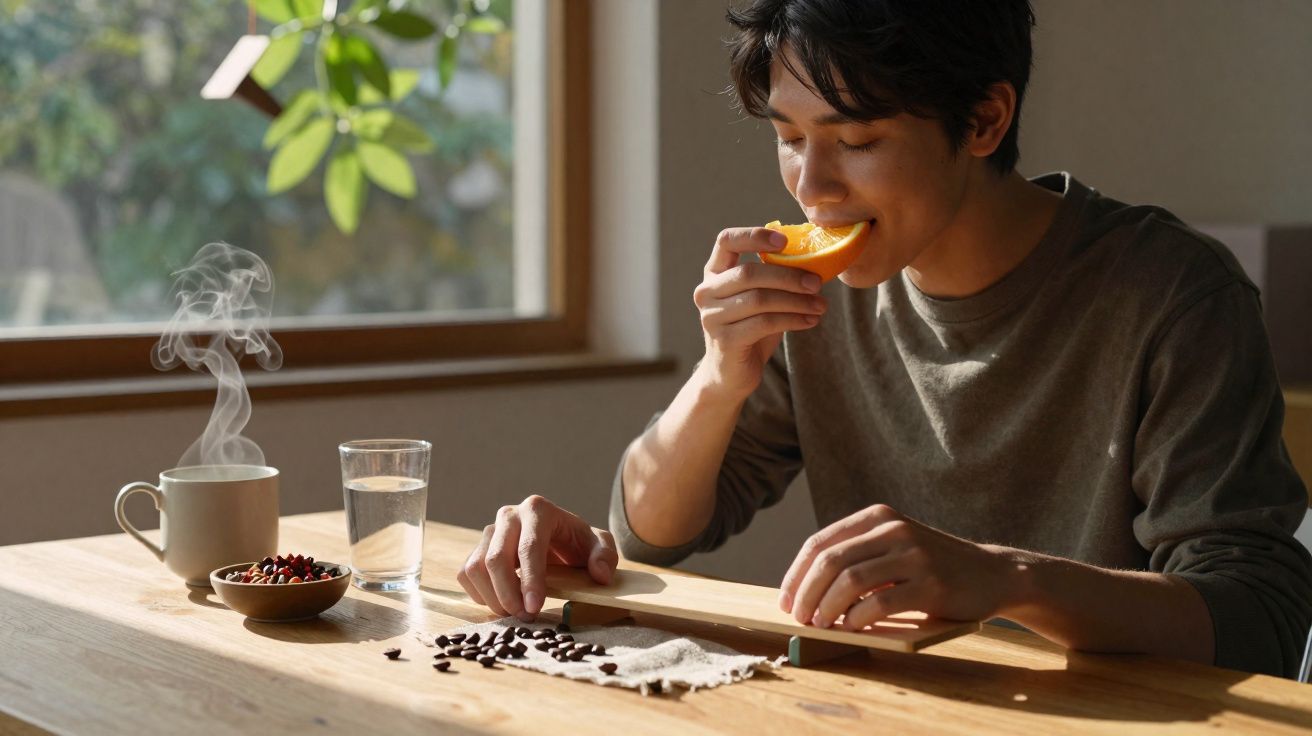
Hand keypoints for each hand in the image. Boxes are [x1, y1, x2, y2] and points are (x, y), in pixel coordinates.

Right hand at [457, 495, 618, 621]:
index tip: (534, 607)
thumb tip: (600, 575)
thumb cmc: (577, 542)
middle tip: (525, 617)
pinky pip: (466, 574)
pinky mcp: (477, 548)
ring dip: (492, 598)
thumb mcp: (599, 545)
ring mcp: (490, 531)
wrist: (558, 539)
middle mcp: (509, 515)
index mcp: (539, 510)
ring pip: (476, 568)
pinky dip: (480, 594)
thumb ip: (605, 557)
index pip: (529, 547)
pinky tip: (502, 602)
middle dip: (508, 594)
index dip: (530, 580)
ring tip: (515, 612)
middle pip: (496, 559)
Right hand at [692, 226, 826, 399]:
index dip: (754, 236)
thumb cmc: (750, 330)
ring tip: (820, 305)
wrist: (731, 375)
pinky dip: (792, 320)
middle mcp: (706, 292)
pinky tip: (811, 321)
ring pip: (759, 299)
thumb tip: (818, 261)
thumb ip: (775, 279)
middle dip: (788, 276)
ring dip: (796, 301)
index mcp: (714, 273)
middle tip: (817, 283)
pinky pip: (764, 323)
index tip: (784, 241)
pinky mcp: (725, 340)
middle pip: (749, 273)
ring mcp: (712, 317)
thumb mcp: (761, 299)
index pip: (726, 241)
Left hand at [778, 504, 1012, 629]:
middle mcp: (894, 529)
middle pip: (830, 561)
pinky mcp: (931, 584)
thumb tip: (804, 588)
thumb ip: (857, 555)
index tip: (786, 599)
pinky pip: (880, 602)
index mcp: (878, 517)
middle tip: (799, 617)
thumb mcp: (894, 546)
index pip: (820, 543)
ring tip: (820, 624)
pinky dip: (857, 618)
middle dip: (806, 593)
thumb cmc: (933, 567)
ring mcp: (914, 555)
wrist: (992, 574)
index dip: (796, 574)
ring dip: (827, 608)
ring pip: (850, 581)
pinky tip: (851, 628)